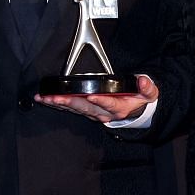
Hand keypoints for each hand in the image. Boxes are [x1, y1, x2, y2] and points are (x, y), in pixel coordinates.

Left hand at [35, 73, 158, 122]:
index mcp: (119, 108)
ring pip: (75, 109)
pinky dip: (57, 105)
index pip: (109, 103)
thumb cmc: (138, 99)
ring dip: (60, 104)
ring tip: (47, 98)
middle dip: (71, 102)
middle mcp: (104, 113)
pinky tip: (45, 100)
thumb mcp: (149, 93)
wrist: (134, 111)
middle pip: (86, 107)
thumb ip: (147, 87)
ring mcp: (93, 113)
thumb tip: (143, 81)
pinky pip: (70, 109)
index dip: (100, 100)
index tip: (91, 96)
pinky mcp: (86, 112)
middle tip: (58, 98)